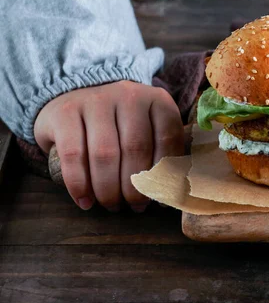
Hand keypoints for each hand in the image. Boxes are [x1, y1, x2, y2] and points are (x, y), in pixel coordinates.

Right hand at [34, 81, 183, 211]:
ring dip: (108, 189)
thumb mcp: (148, 129)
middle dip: (135, 186)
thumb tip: (167, 195)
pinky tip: (85, 201)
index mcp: (157, 100)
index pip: (168, 138)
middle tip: (134, 207)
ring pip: (105, 154)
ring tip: (111, 205)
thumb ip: (161, 153)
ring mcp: (96, 100)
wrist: (76, 97)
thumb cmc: (120, 125)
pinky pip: (74, 155)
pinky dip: (79, 184)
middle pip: (136, 148)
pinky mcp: (66, 112)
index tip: (159, 197)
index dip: (165, 172)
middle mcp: (129, 95)